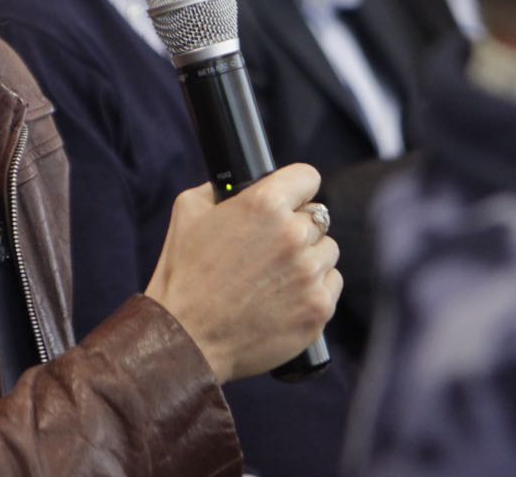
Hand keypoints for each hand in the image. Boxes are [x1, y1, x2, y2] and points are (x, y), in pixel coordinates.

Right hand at [143, 164, 341, 383]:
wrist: (187, 338)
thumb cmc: (183, 276)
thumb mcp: (187, 212)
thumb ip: (218, 189)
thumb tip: (237, 185)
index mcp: (264, 204)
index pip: (307, 177)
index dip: (296, 188)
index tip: (291, 199)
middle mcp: (293, 235)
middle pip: (317, 218)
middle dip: (296, 228)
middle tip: (270, 249)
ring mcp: (309, 273)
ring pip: (328, 251)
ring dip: (309, 259)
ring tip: (277, 276)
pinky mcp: (319, 307)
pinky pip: (332, 284)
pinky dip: (314, 289)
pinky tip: (287, 298)